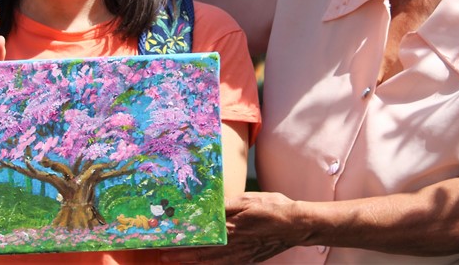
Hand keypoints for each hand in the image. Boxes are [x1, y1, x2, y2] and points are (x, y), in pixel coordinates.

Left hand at [161, 192, 303, 263]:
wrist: (297, 225)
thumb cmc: (274, 208)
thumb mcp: (248, 200)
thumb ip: (226, 205)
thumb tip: (205, 207)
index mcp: (232, 227)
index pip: (201, 235)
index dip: (182, 239)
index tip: (165, 239)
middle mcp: (234, 245)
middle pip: (201, 252)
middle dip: (180, 254)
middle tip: (161, 255)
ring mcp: (241, 255)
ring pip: (210, 261)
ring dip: (191, 261)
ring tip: (174, 260)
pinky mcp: (247, 259)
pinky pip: (223, 264)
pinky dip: (208, 264)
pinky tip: (200, 263)